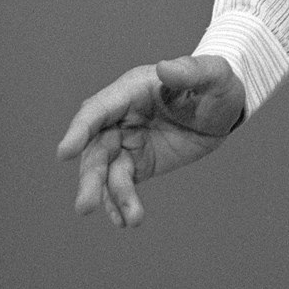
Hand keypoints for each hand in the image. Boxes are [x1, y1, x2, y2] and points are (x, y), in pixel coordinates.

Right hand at [56, 55, 245, 226]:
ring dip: (110, 196)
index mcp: (133, 90)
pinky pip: (120, 184)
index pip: (99, 108)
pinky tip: (125, 221)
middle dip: (90, 177)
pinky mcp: (137, 163)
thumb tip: (164, 68)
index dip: (81, 129)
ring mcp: (127, 141)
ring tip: (130, 220)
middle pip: (96, 147)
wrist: (223, 109)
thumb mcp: (214, 75)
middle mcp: (122, 116)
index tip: (65, 152)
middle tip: (85, 207)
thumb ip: (191, 71)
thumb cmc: (217, 85)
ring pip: (106, 171)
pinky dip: (119, 203)